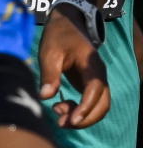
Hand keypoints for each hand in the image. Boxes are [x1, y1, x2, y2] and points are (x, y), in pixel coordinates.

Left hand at [38, 6, 109, 127]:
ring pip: (99, 106)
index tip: (72, 119)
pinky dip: (81, 112)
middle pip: (103, 103)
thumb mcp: (49, 52)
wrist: (67, 24)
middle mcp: (99, 74)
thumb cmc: (57, 37)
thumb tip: (45, 96)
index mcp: (91, 64)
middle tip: (61, 122)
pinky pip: (92, 104)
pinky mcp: (90, 84)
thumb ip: (49, 74)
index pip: (95, 89)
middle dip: (85, 118)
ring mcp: (97, 80)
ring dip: (83, 117)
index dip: (86, 107)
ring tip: (60, 118)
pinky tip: (62, 109)